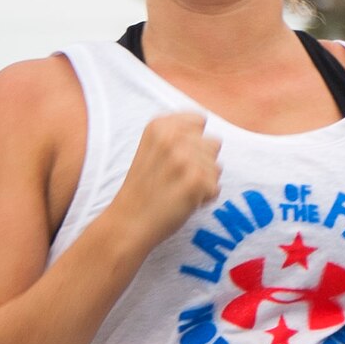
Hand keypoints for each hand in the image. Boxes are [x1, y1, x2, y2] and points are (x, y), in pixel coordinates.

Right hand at [108, 112, 219, 250]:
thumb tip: (212, 136)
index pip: (200, 121)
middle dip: (201, 162)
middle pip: (213, 144)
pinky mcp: (196, 180)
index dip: (194, 142)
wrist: (128, 222)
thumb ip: (178, 135)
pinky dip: (204, 199)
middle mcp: (172, 137)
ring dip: (203, 181)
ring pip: (217, 167)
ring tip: (177, 189)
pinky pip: (216, 188)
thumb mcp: (153, 149)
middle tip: (175, 178)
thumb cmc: (145, 188)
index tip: (175, 157)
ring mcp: (184, 158)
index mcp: (159, 125)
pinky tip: (182, 201)